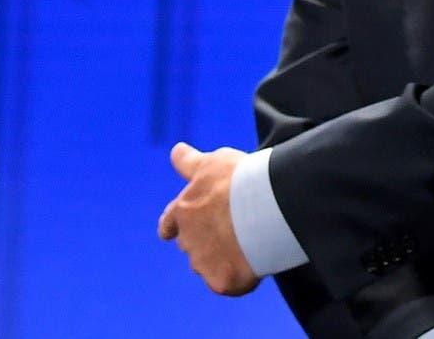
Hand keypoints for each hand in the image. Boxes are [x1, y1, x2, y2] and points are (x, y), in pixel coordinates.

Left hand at [158, 142, 260, 295]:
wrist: (265, 205)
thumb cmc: (239, 179)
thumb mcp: (214, 162)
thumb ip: (190, 162)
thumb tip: (175, 150)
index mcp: (183, 211)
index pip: (169, 223)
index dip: (170, 227)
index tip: (168, 232)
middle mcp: (187, 239)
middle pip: (191, 245)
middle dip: (205, 240)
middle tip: (231, 230)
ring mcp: (203, 263)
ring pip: (208, 265)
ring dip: (221, 259)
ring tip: (248, 246)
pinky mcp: (221, 281)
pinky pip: (228, 283)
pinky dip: (238, 277)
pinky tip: (254, 263)